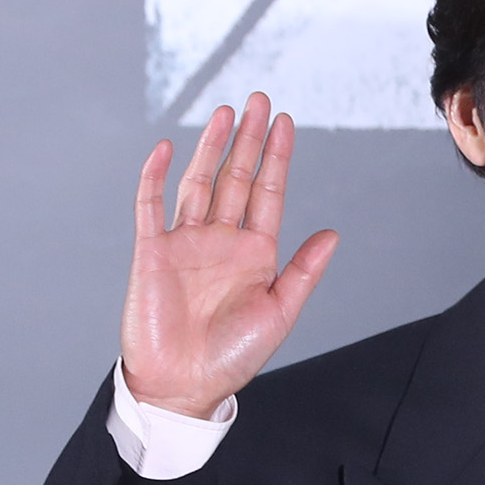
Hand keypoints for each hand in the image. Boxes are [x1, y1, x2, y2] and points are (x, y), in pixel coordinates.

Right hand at [120, 92, 337, 417]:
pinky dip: (156, 175)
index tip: (284, 122)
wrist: (184, 385)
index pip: (268, 194)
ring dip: (211, 147)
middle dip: (247, 139)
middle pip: (236, 178)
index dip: (276, 158)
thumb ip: (303, 272)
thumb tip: (333, 234)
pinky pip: (151, 205)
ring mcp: (186, 243)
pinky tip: (169, 147)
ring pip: (199, 183)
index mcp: (255, 254)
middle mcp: (222, 241)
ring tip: (225, 111)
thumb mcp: (279, 313)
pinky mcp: (152, 251)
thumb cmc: (233, 356)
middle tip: (258, 99)